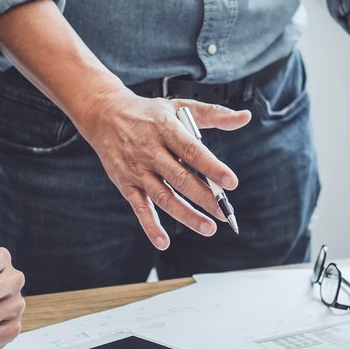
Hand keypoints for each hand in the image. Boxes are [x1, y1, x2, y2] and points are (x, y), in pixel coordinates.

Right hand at [80, 88, 250, 248]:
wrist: (105, 115)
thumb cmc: (149, 113)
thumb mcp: (180, 106)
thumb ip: (214, 114)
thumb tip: (245, 118)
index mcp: (166, 129)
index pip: (192, 151)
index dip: (212, 168)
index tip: (231, 182)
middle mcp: (151, 151)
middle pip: (180, 178)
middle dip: (204, 197)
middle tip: (224, 212)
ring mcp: (137, 170)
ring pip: (163, 196)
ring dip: (186, 215)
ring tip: (208, 228)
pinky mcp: (126, 184)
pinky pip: (139, 208)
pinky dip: (150, 226)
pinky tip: (163, 242)